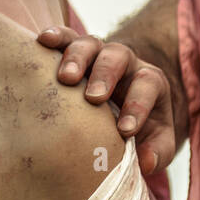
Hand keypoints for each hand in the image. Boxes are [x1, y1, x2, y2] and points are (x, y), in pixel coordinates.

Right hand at [36, 26, 176, 174]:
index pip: (147, 86)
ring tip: (65, 78)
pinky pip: (65, 37)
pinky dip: (55, 35)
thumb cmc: (137, 125)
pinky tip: (43, 39)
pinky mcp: (73, 49)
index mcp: (149, 81)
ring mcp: (97, 53)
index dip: (137, 107)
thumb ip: (157, 150)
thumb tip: (145, 163)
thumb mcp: (157, 139)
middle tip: (93, 98)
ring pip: (89, 44)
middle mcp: (124, 61)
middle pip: (117, 57)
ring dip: (77, 58)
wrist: (120, 103)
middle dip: (106, 76)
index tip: (124, 130)